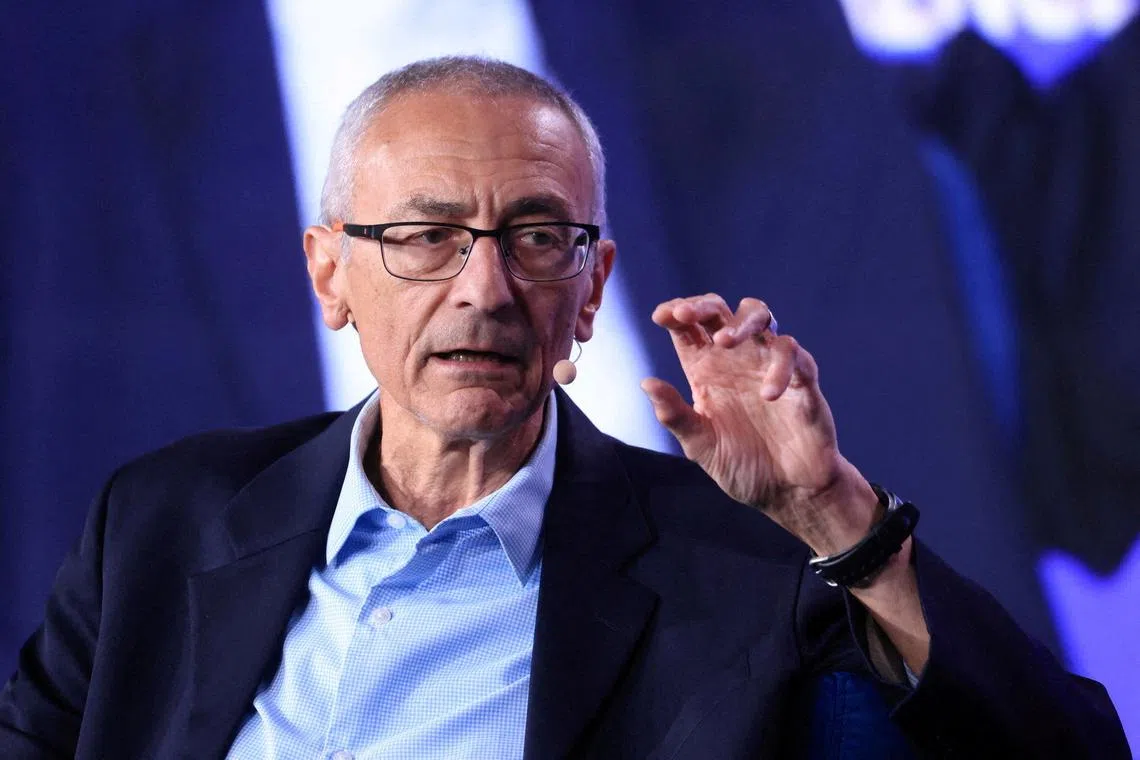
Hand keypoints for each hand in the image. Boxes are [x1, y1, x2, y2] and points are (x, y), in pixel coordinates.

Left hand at [642, 294, 877, 553]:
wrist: (789, 493)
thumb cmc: (743, 466)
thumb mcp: (700, 445)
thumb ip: (675, 415)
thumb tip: (646, 382)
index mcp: (707, 371)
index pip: (689, 329)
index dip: (676, 313)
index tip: (661, 316)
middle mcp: (737, 361)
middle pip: (722, 312)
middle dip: (703, 305)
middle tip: (685, 315)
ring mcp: (770, 367)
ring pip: (762, 319)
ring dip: (742, 322)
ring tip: (724, 341)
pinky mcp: (803, 381)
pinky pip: (795, 356)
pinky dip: (781, 366)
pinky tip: (768, 394)